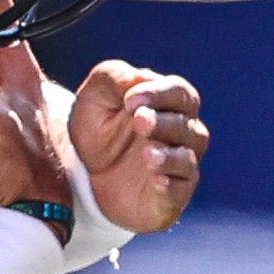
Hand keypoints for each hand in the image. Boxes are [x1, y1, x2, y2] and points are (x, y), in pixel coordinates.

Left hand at [67, 61, 206, 237]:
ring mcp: (179, 167)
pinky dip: (171, 185)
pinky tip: (156, 179)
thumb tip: (136, 78)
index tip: (130, 99)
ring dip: (169, 155)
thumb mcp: (95, 96)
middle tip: (138, 120)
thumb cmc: (99, 129)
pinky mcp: (171, 196)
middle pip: (186, 125)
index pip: (179, 92)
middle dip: (163, 122)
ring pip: (187, 158)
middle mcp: (183, 134)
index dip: (159, 94)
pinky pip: (180, 191)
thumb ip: (114, 77)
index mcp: (170, 104)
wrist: (86, 176)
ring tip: (147, 154)